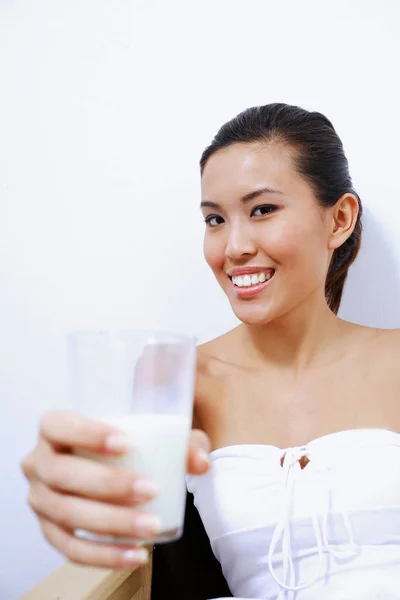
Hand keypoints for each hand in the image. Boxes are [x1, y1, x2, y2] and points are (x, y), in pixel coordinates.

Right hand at [21, 411, 209, 568]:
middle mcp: (39, 462)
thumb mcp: (153, 436)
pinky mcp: (49, 530)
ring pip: (67, 514)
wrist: (105, 470)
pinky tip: (135, 554)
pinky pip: (70, 549)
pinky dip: (104, 555)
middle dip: (108, 484)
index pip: (59, 426)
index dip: (87, 434)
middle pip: (63, 474)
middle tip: (150, 489)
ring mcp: (40, 499)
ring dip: (111, 523)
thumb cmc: (125, 446)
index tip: (126, 443)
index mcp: (54, 429)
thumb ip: (180, 442)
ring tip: (150, 526)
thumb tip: (200, 462)